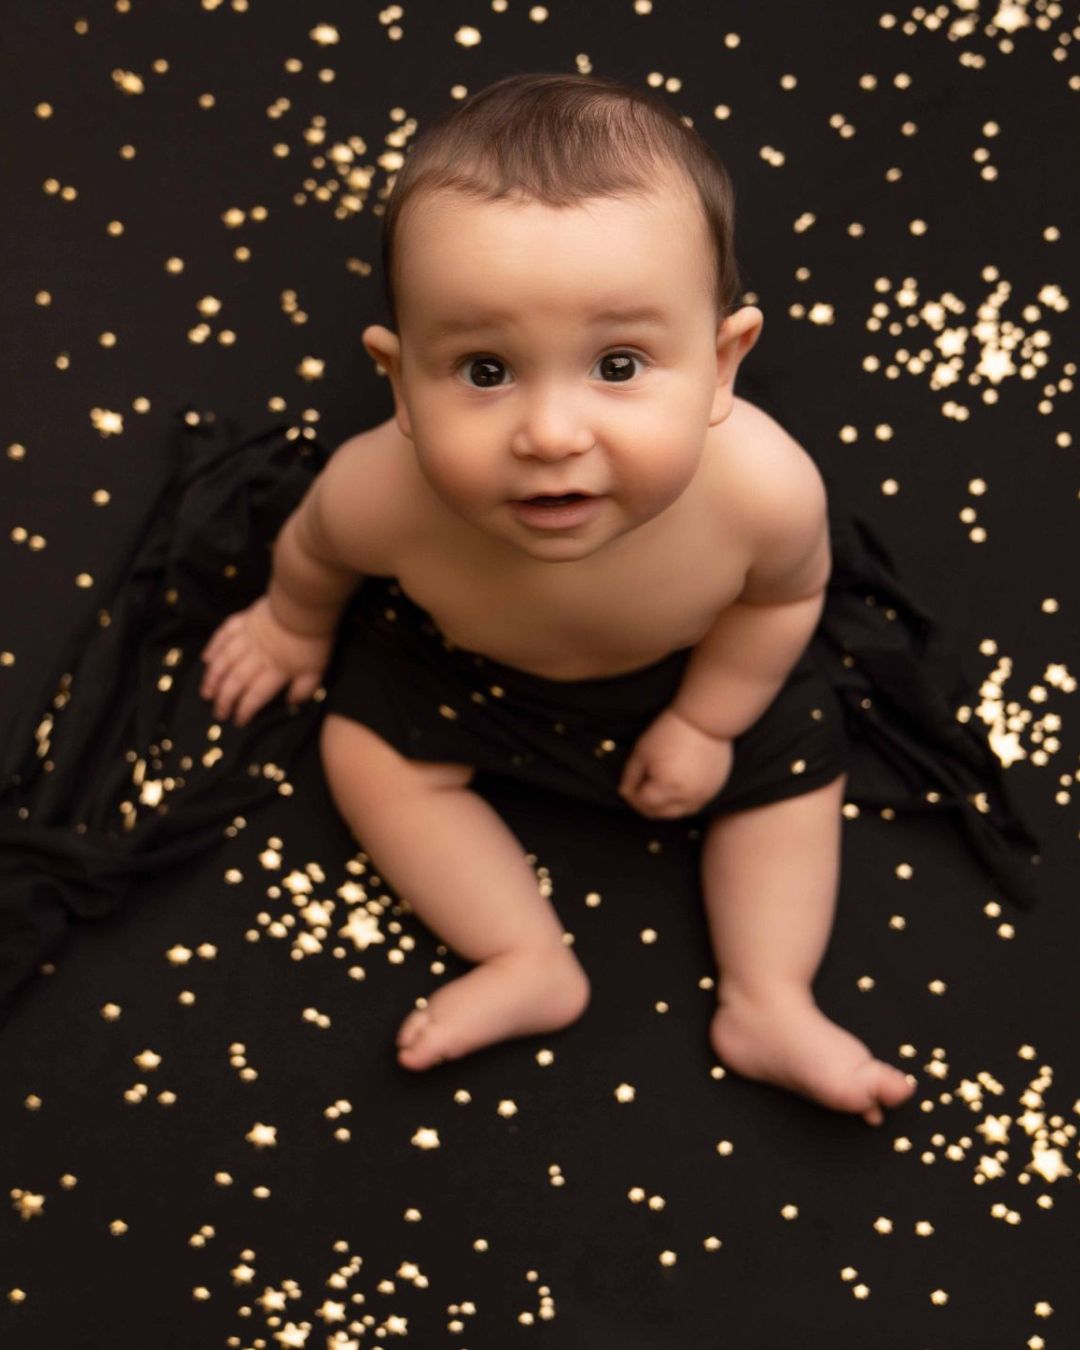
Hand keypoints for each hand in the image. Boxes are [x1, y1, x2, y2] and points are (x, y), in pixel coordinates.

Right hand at [199, 595, 332, 727]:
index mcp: (274, 671)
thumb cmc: (313, 640)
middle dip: (224, 700)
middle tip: (217, 713)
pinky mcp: (242, 621)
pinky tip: (206, 659)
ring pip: (224, 661)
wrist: (304, 605)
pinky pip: (222, 636)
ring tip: (206, 692)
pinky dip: (213, 648)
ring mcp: (246, 638)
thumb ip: (304, 689)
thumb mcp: (317, 669)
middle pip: (235, 682)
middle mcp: (255, 657)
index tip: (238, 721)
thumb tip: (290, 702)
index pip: (255, 695)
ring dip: (213, 678)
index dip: (245, 710)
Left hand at [618, 708, 734, 818]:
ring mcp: (703, 796)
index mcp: (666, 788)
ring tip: (657, 791)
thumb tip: (625, 793)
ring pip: (679, 813)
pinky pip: (695, 805)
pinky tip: (676, 788)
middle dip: (646, 806)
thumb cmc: (669, 732)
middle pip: (660, 814)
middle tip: (639, 792)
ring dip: (665, 806)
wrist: (705, 720)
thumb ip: (630, 776)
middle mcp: (686, 798)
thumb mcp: (642, 752)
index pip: (643, 804)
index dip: (632, 797)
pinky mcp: (715, 789)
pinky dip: (683, 802)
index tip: (628, 787)